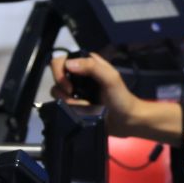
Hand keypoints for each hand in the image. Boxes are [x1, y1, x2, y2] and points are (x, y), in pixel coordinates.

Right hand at [51, 52, 183, 142]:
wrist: (127, 121)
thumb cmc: (122, 98)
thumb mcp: (111, 78)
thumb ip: (92, 67)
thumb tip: (68, 65)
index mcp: (88, 64)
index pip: (62, 61)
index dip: (60, 72)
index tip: (69, 86)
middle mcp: (79, 75)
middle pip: (57, 78)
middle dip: (64, 90)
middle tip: (75, 96)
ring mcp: (76, 91)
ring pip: (58, 94)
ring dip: (70, 102)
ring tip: (85, 107)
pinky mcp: (75, 105)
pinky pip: (63, 106)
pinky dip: (71, 109)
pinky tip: (84, 112)